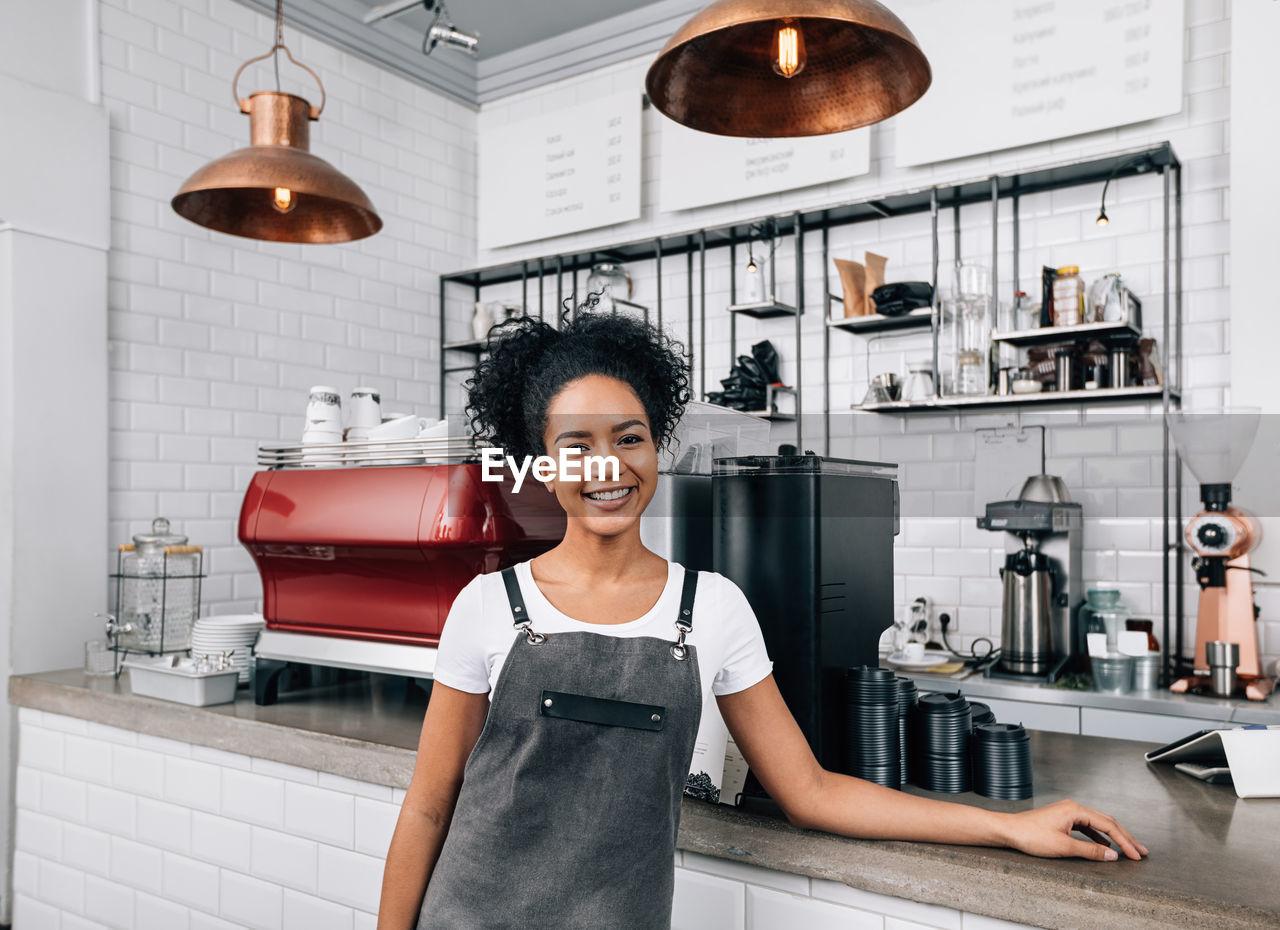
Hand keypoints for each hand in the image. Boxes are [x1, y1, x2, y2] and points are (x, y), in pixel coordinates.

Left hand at [1003, 799, 1147, 860]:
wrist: (1009, 831)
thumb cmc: (1030, 835)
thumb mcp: (1063, 847)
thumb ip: (1090, 851)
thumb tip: (1112, 854)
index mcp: (1075, 810)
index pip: (1108, 825)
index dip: (1125, 841)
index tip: (1136, 854)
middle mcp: (1073, 808)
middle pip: (1107, 822)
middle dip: (1125, 837)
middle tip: (1141, 851)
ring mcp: (1068, 813)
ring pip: (1098, 824)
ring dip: (1114, 837)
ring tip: (1128, 849)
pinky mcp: (1063, 819)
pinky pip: (1087, 827)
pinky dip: (1099, 836)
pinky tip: (1105, 846)